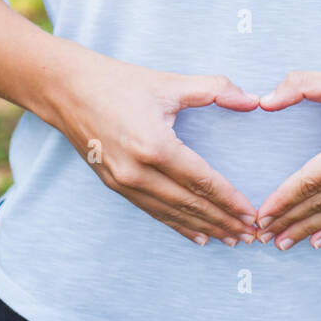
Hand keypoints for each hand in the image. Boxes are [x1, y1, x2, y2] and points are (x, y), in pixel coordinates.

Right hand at [50, 50, 260, 245]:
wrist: (67, 90)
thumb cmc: (120, 82)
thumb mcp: (169, 82)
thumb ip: (215, 89)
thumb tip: (252, 99)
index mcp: (155, 146)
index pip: (202, 181)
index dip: (230, 200)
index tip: (253, 214)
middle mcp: (138, 172)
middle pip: (190, 204)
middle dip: (224, 221)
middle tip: (252, 235)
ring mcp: (123, 182)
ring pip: (172, 213)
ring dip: (205, 227)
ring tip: (232, 239)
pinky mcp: (114, 186)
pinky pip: (153, 211)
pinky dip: (178, 225)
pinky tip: (198, 235)